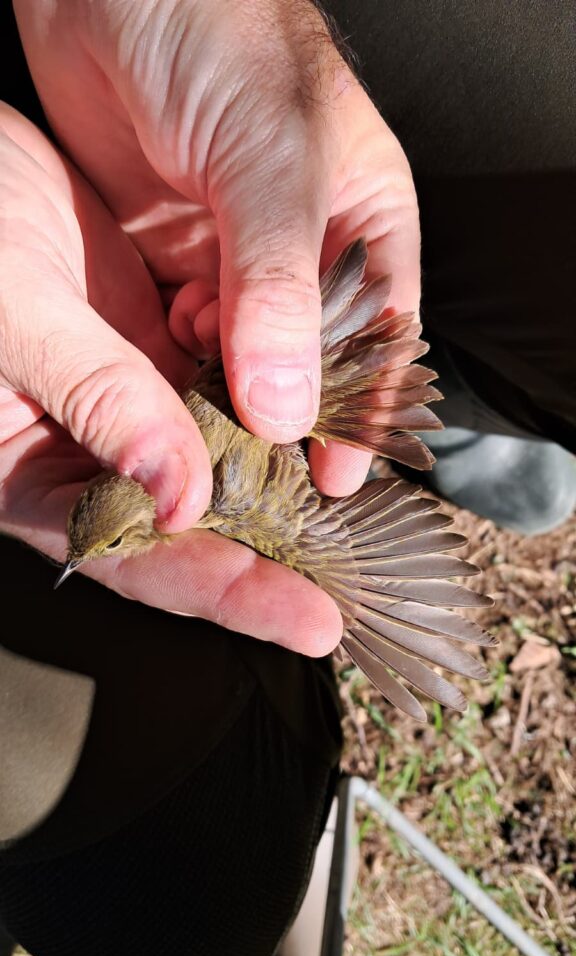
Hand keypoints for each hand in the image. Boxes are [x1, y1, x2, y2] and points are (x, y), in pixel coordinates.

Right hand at [0, 106, 340, 655]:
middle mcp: (92, 449)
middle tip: (350, 589)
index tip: (309, 623)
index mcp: (34, 475)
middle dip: (272, 556)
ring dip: (283, 478)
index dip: (228, 592)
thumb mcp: (19, 317)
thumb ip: (102, 402)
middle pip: (194, 524)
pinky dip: (272, 399)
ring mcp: (132, 398)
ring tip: (355, 512)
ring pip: (219, 456)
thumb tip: (183, 496)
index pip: (142, 557)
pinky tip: (323, 409)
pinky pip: (225, 385)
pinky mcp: (158, 345)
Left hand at [15, 0, 420, 497]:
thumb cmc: (216, 33)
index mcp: (362, 217)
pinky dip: (182, 363)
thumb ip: (280, 284)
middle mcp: (304, 247)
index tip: (338, 476)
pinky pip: (188, 336)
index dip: (364, 410)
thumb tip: (289, 406)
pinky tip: (171, 369)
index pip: (382, 335)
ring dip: (230, 394)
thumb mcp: (269, 160)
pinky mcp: (175, 260)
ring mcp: (236, 257)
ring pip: (245, 355)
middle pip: (310, 359)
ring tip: (214, 424)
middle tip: (268, 475)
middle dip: (292, 417)